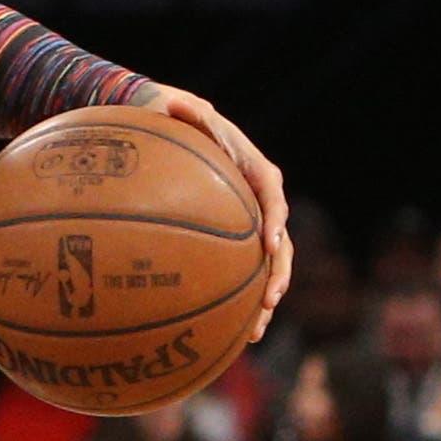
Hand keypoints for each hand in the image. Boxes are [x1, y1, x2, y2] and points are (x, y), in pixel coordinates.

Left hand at [135, 84, 288, 340]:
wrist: (161, 125)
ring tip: (251, 333)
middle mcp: (256, 199)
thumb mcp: (169, 107)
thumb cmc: (166, 116)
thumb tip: (172, 104)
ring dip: (261, 299)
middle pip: (278, 238)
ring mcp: (245, 223)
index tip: (270, 243)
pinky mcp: (227, 242)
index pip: (271, 190)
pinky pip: (236, 276)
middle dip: (276, 273)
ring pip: (264, 266)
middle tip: (268, 300)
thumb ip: (178, 112)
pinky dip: (233, 304)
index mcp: (250, 167)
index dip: (275, 217)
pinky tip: (221, 337)